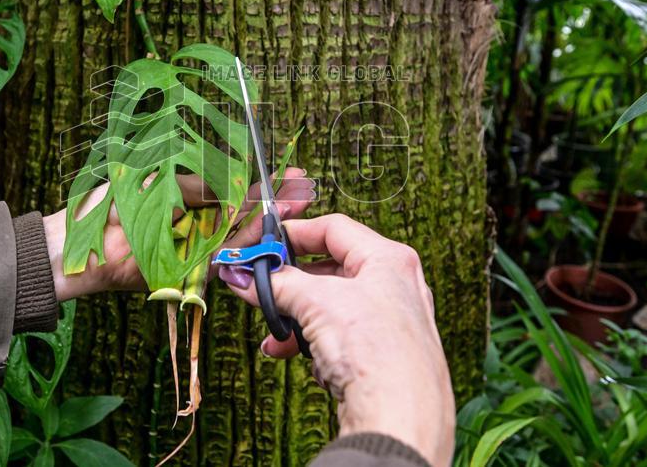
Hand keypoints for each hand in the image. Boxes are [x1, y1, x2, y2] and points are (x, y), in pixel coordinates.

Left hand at [42, 168, 315, 299]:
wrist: (82, 243)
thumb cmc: (113, 204)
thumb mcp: (162, 180)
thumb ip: (201, 184)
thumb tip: (237, 182)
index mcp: (189, 199)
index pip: (233, 190)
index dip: (261, 182)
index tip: (288, 171)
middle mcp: (196, 225)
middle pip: (244, 213)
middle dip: (275, 200)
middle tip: (305, 187)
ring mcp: (195, 249)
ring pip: (240, 235)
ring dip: (268, 219)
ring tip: (296, 201)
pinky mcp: (189, 271)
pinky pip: (223, 256)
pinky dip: (244, 241)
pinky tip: (266, 224)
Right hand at [218, 214, 453, 466]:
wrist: (401, 418)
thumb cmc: (375, 350)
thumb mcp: (316, 303)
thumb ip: (278, 284)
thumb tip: (245, 277)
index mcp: (389, 259)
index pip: (333, 228)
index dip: (293, 234)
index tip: (262, 246)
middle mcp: (395, 286)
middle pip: (330, 270)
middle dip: (291, 286)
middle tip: (260, 290)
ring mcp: (391, 322)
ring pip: (332, 309)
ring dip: (298, 321)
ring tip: (276, 339)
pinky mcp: (383, 356)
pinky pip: (341, 339)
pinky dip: (316, 347)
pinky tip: (304, 361)